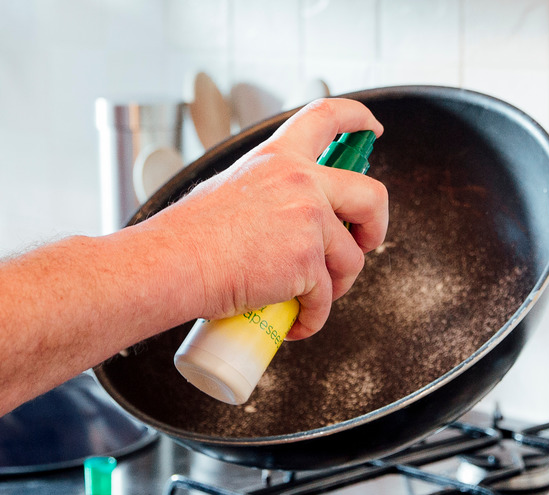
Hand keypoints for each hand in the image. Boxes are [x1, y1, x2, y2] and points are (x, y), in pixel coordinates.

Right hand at [145, 98, 388, 339]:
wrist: (172, 264)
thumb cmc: (188, 236)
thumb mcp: (231, 188)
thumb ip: (267, 192)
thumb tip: (284, 220)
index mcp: (279, 157)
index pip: (326, 117)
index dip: (357, 118)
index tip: (370, 129)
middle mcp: (301, 182)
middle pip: (372, 196)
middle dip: (376, 227)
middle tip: (362, 243)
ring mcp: (309, 221)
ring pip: (352, 259)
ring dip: (338, 285)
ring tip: (309, 298)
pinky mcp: (308, 262)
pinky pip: (327, 298)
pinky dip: (313, 318)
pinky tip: (295, 323)